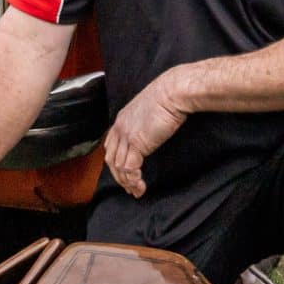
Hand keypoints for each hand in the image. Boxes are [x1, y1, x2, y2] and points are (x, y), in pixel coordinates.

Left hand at [101, 72, 190, 198]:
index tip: (124, 174)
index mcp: (121, 120)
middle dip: (119, 177)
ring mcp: (126, 136)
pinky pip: (130, 168)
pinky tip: (141, 185)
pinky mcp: (137, 143)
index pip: (110, 146)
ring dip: (127, 182)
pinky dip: (134, 180)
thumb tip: (149, 135)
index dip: (115, 163)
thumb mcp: (149, 111)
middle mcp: (120, 128)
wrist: (173, 93)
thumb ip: (144, 124)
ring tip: (137, 190)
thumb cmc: (168, 98)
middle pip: (111, 159)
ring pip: (119, 167)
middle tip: (129, 188)